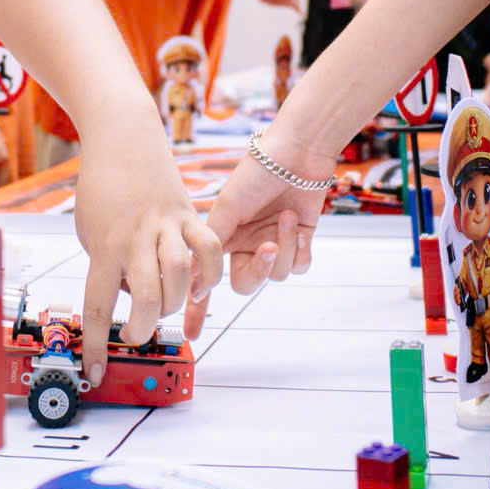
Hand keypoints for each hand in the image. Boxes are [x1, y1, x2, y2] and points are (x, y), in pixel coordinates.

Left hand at [73, 124, 220, 387]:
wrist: (122, 137)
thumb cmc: (101, 186)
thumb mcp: (89, 231)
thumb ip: (108, 265)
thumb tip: (130, 296)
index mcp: (105, 245)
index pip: (97, 304)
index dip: (96, 343)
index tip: (95, 371)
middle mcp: (136, 237)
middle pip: (146, 296)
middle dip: (143, 327)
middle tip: (136, 332)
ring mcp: (165, 224)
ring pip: (179, 274)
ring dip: (174, 301)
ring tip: (162, 301)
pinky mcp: (188, 213)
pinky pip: (208, 248)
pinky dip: (209, 273)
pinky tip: (198, 282)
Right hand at [184, 133, 334, 335]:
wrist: (295, 153)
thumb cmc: (255, 174)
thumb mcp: (225, 210)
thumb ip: (208, 249)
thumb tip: (195, 285)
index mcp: (223, 238)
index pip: (206, 280)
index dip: (197, 308)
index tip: (190, 334)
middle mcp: (247, 245)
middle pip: (247, 284)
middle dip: (259, 269)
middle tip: (266, 247)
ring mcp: (273, 244)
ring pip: (277, 276)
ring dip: (284, 248)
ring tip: (286, 218)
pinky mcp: (299, 241)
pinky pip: (299, 266)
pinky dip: (299, 248)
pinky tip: (298, 226)